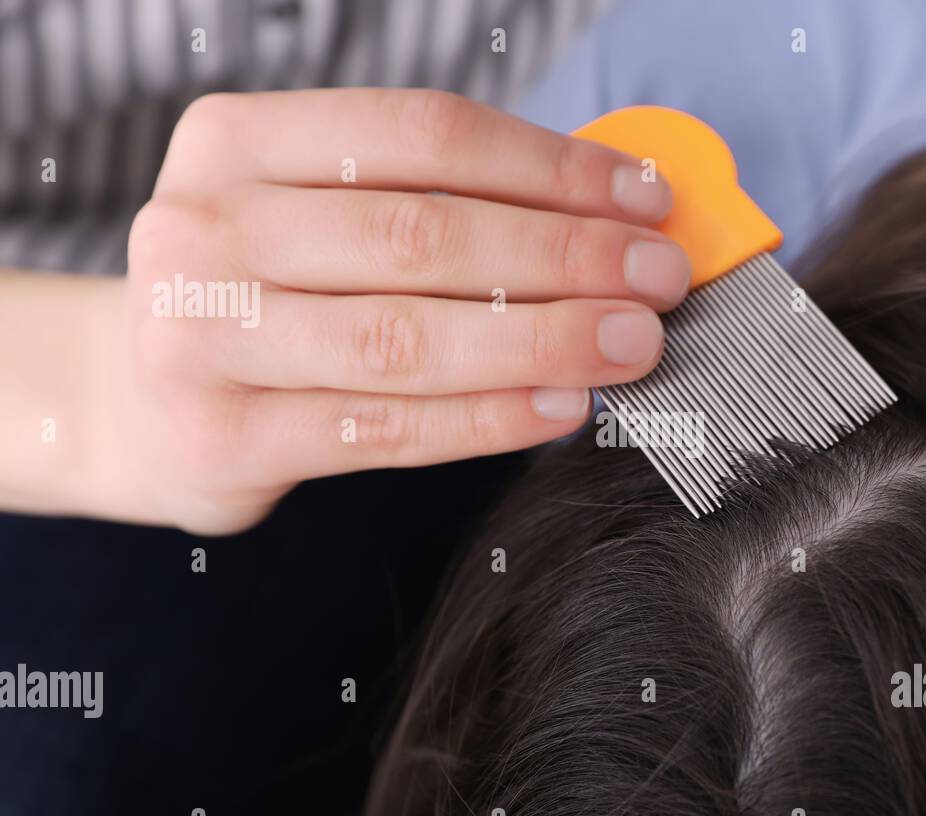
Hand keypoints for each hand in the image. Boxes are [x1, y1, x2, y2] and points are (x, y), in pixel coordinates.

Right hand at [100, 88, 686, 532]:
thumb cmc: (266, 294)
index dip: (552, 168)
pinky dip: (488, 418)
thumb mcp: (317, 215)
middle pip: (423, 234)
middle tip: (659, 280)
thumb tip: (609, 212)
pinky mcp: (226, 437)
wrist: (133, 400)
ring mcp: (204, 337)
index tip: (645, 200)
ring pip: (407, 336)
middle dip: (566, 257)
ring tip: (632, 344)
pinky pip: (385, 429)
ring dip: (543, 339)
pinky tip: (564, 407)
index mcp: (239, 141)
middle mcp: (207, 228)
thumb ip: (434, 203)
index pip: (424, 135)